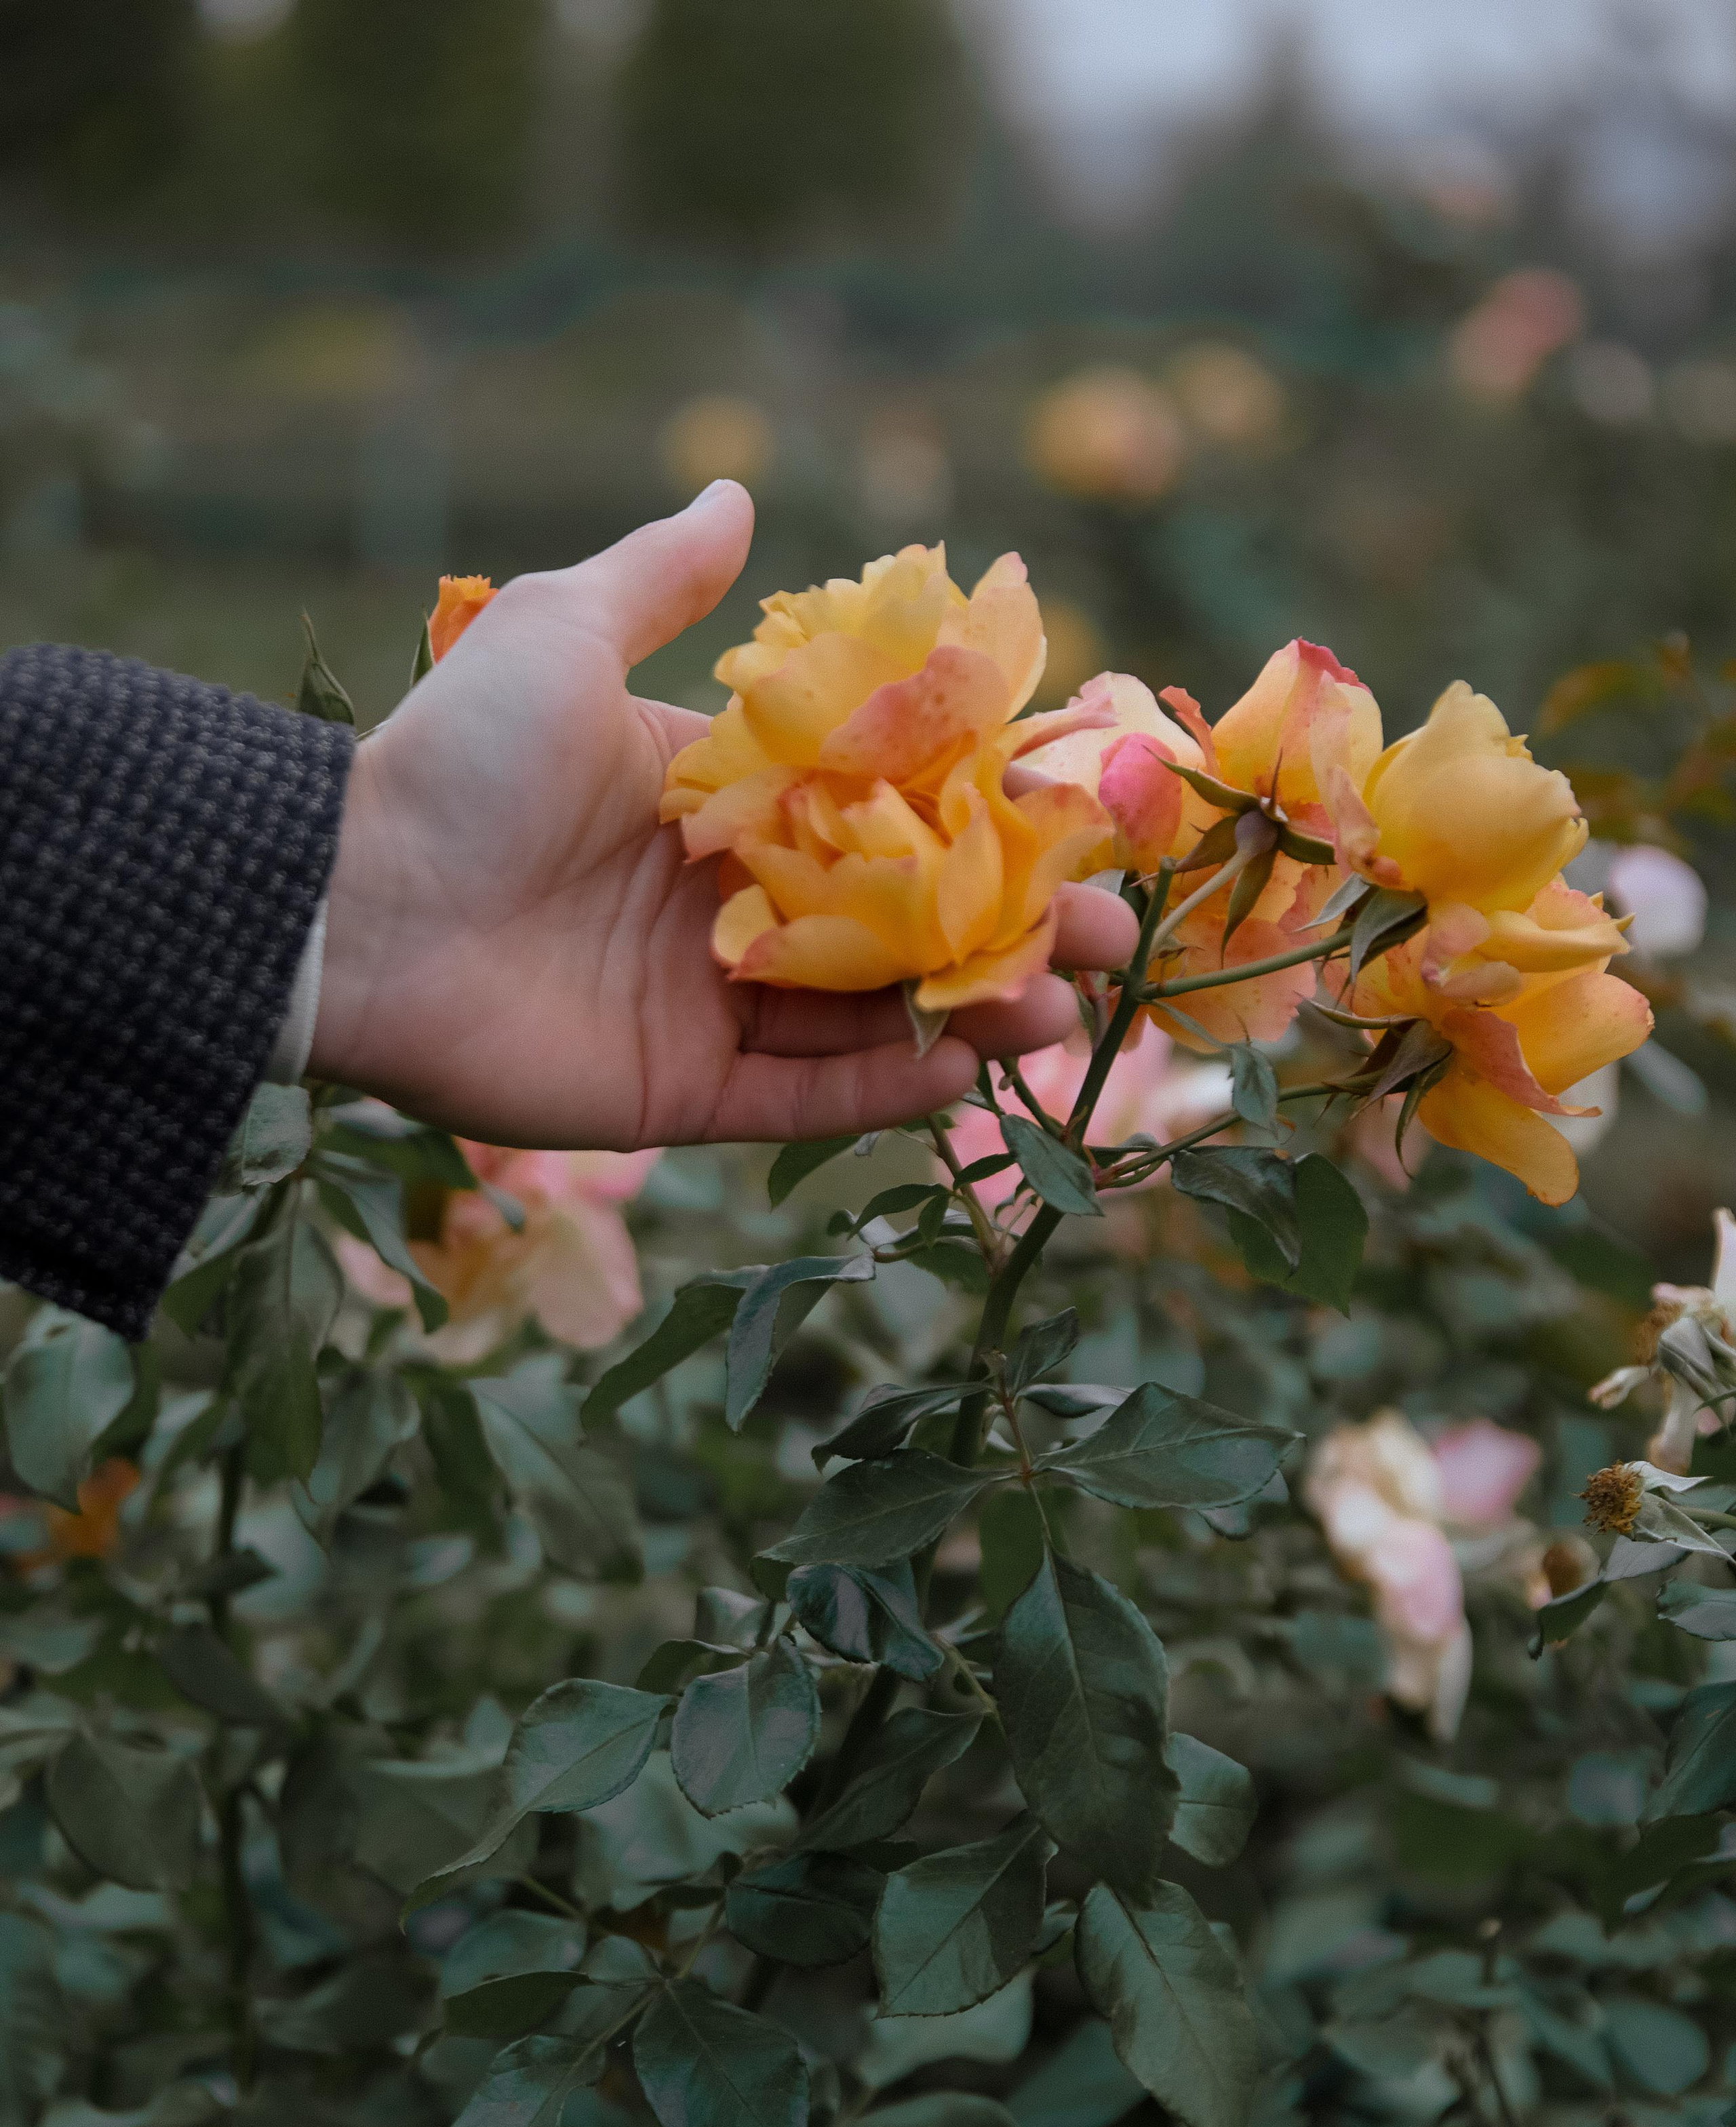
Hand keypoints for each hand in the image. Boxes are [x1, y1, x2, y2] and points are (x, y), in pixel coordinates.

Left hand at [312, 482, 1139, 1148]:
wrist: (352, 906)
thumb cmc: (455, 762)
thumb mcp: (559, 633)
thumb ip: (659, 579)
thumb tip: (732, 488)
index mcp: (726, 801)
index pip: (888, 810)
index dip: (986, 817)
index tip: (1082, 819)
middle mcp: (736, 907)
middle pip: (907, 924)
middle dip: (1013, 930)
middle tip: (1113, 938)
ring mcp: (716, 1007)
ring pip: (876, 1018)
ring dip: (974, 1013)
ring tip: (1059, 1004)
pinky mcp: (687, 1095)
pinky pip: (809, 1100)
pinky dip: (890, 1094)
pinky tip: (969, 1072)